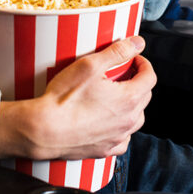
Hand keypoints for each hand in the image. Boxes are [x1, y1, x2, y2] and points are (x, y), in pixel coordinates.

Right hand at [0, 36, 155, 159]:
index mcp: (128, 99)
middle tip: (122, 73)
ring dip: (132, 105)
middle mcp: (127, 121)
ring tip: (116, 95)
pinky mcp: (105, 150)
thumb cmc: (63, 100)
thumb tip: (137, 43)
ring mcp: (117, 137)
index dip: (143, 64)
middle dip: (137, 82)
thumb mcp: (90, 65)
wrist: (43, 130)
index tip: (134, 59)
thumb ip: (117, 52)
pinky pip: (123, 139)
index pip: (150, 77)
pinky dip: (122, 128)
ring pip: (136, 119)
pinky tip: (111, 121)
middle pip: (145, 97)